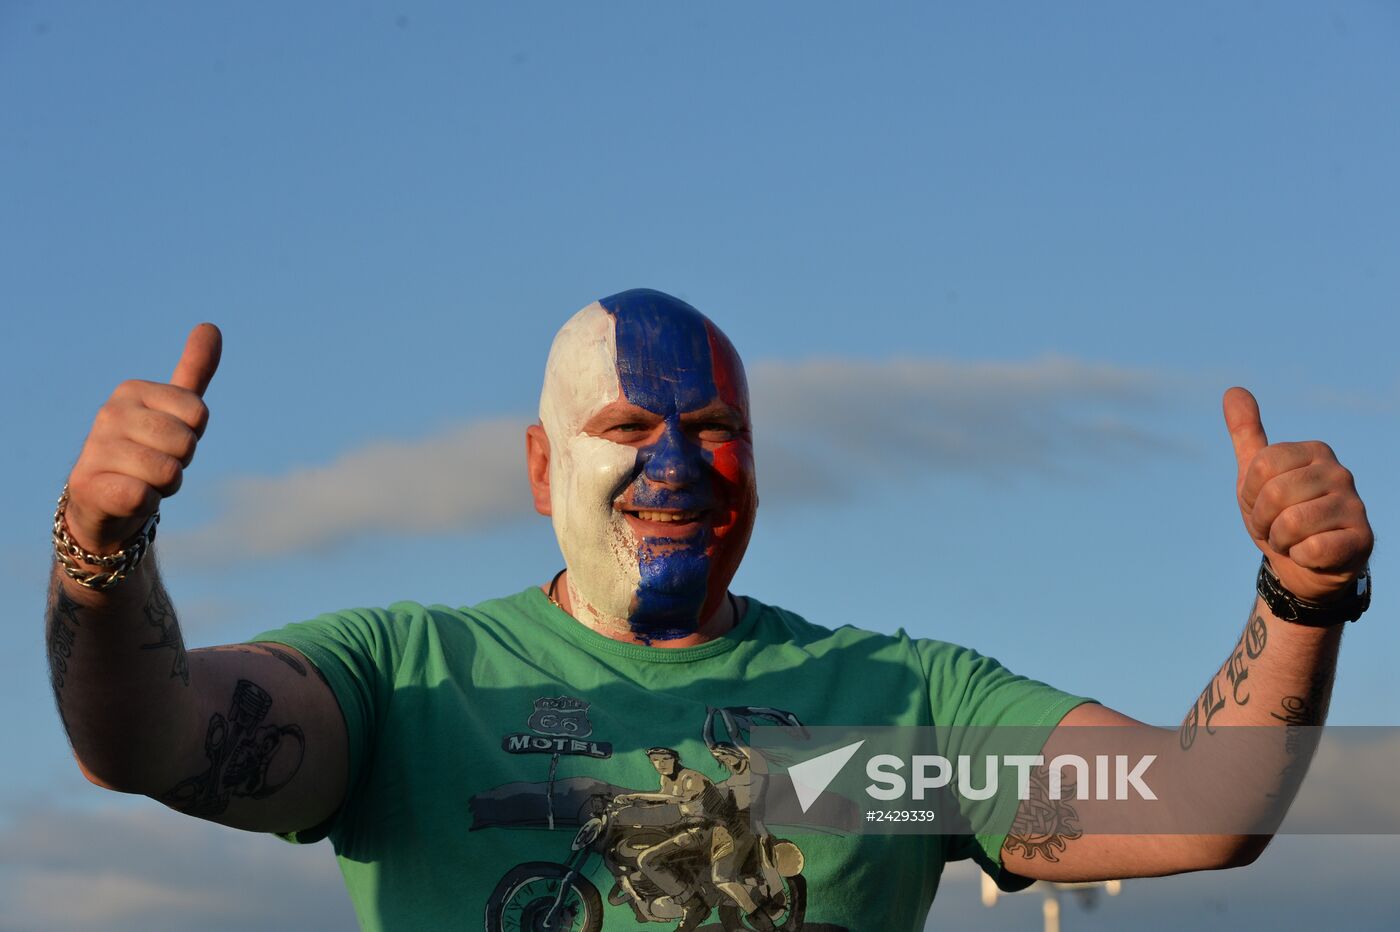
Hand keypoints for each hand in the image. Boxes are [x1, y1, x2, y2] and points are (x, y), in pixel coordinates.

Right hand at [64, 324, 221, 554]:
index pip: (199, 413)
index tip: (169, 439)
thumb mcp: (175, 408)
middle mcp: (109, 413)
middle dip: (180, 462)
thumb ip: (194, 370)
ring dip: (165, 486)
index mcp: (132, 390)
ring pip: (168, 472)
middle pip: (186, 443)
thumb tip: (210, 326)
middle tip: (155, 464)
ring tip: (142, 480)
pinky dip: (147, 503)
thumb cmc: (147, 450)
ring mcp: (95, 448)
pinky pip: (144, 496)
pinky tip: (128, 498)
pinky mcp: (89, 485)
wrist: (105, 501)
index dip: (193, 435)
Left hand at [1224, 387, 1371, 600]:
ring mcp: (1355, 505)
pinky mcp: (1362, 538)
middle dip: (1264, 520)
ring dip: (1281, 540)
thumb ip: (1247, 434)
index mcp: (1314, 452)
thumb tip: (1233, 390)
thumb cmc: (1279, 515)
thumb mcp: (1255, 476)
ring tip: (1293, 540)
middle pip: (1274, 494)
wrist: (1303, 566)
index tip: (1263, 503)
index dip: (1252, 494)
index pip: (1261, 466)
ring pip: (1291, 523)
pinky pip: (1312, 549)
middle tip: (1277, 526)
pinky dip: (1301, 557)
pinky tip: (1312, 554)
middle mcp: (1340, 472)